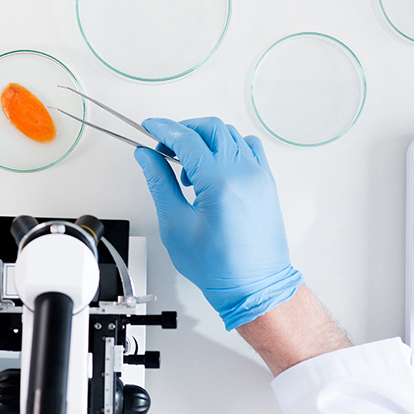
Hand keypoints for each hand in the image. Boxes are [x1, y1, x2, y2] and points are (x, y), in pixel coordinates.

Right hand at [135, 117, 301, 329]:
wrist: (254, 286)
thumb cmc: (219, 267)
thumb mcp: (175, 225)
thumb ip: (160, 183)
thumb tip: (147, 157)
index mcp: (220, 182)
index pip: (187, 138)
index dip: (164, 129)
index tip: (150, 127)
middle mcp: (244, 173)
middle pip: (211, 129)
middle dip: (183, 130)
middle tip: (164, 147)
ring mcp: (259, 176)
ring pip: (230, 135)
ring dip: (205, 139)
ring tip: (187, 165)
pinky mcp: (266, 183)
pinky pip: (248, 148)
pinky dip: (227, 148)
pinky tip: (214, 167)